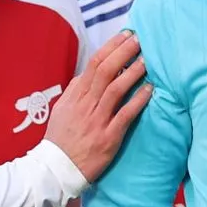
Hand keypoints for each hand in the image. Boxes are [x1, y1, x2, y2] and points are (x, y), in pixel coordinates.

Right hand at [46, 32, 151, 180]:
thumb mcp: (62, 110)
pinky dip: (138, 100)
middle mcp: (85, 104)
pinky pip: (125, 115)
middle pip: (106, 71)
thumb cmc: (60, 140)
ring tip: (147, 60)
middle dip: (123, 52)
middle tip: (139, 39)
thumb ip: (75, 92)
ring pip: (115, 89)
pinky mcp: (108, 137)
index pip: (94, 65)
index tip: (125, 36)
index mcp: (75, 96)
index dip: (111, 48)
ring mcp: (97, 120)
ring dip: (132, 72)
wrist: (56, 169)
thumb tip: (86, 76)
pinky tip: (150, 89)